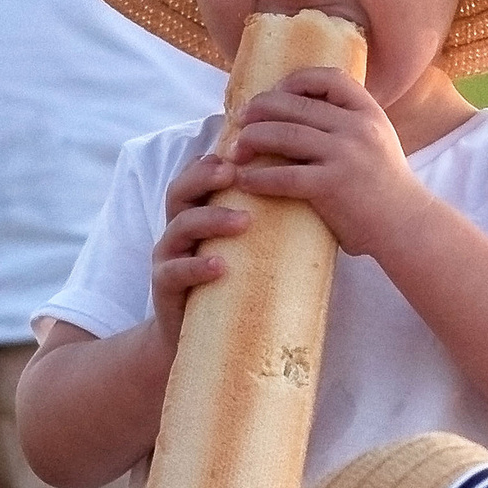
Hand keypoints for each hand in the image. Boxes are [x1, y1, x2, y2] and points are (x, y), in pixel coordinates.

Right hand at [145, 144, 253, 353]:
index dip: (216, 158)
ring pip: (180, 226)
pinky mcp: (164, 286)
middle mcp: (178, 227)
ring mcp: (169, 255)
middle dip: (204, 177)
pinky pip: (175, 271)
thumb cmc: (234, 283)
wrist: (206, 338)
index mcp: (197, 210)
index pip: (199, 174)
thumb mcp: (250, 244)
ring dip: (211, 219)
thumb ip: (268, 220)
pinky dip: (196, 266)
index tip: (245, 148)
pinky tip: (220, 266)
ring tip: (243, 222)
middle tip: (234, 173)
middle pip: (180, 190)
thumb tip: (323, 197)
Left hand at [223, 68, 419, 257]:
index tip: (275, 92)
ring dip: (253, 139)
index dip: (296, 81)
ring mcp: (345, 155)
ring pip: (285, 134)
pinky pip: (285, 176)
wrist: (408, 225)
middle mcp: (357, 127)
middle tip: (240, 120)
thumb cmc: (386, 188)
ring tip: (236, 150)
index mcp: (368, 113)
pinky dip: (259, 178)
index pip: (329, 78)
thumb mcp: (376, 142)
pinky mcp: (332, 186)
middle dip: (260, 109)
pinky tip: (245, 181)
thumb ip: (348, 126)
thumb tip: (303, 115)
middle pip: (295, 105)